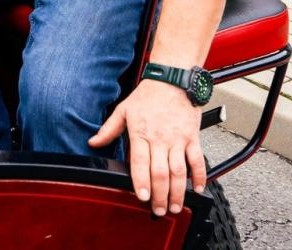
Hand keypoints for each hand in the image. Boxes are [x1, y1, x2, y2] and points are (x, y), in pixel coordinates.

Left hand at [89, 79, 206, 217]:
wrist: (172, 80)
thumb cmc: (147, 95)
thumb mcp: (123, 110)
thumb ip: (108, 129)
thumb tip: (92, 143)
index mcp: (140, 133)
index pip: (140, 163)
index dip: (141, 182)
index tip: (142, 197)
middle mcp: (160, 139)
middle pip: (160, 173)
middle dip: (160, 195)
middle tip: (159, 211)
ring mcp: (178, 139)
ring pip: (179, 171)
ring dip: (178, 192)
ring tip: (176, 206)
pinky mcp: (193, 137)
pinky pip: (197, 160)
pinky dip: (199, 176)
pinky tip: (197, 189)